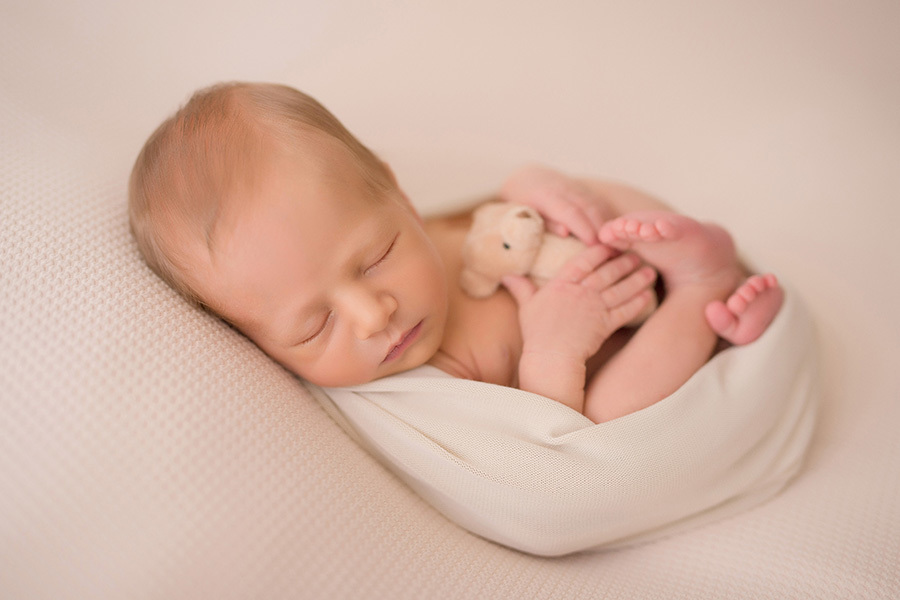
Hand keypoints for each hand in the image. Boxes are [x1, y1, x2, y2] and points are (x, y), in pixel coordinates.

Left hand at [500, 165, 613, 244]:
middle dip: (601, 229)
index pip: (570, 212)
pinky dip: (608, 218)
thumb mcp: (525, 214)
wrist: (527, 178)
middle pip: (588, 208)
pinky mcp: (584, 190)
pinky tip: (615, 234)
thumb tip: (566, 232)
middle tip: (611, 251)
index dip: (584, 228)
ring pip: (596, 204)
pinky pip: (599, 203)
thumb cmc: (521, 203)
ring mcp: (576, 187)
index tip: (594, 245)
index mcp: (546, 195)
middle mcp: (564, 188)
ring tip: (617, 247)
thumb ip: (545, 222)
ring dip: (608, 225)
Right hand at [503, 245, 655, 363]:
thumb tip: (507, 274)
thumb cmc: (536, 333)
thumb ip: (521, 287)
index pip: (584, 261)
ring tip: (649, 271)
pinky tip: (647, 295)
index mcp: (562, 285)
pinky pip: (625, 310)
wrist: (550, 358)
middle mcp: (581, 293)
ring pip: (620, 289)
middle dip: (624, 261)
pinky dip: (638, 302)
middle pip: (607, 272)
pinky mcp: (606, 325)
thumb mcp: (526, 306)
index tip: (610, 244)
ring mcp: (595, 309)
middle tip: (638, 253)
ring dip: (637, 279)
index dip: (599, 250)